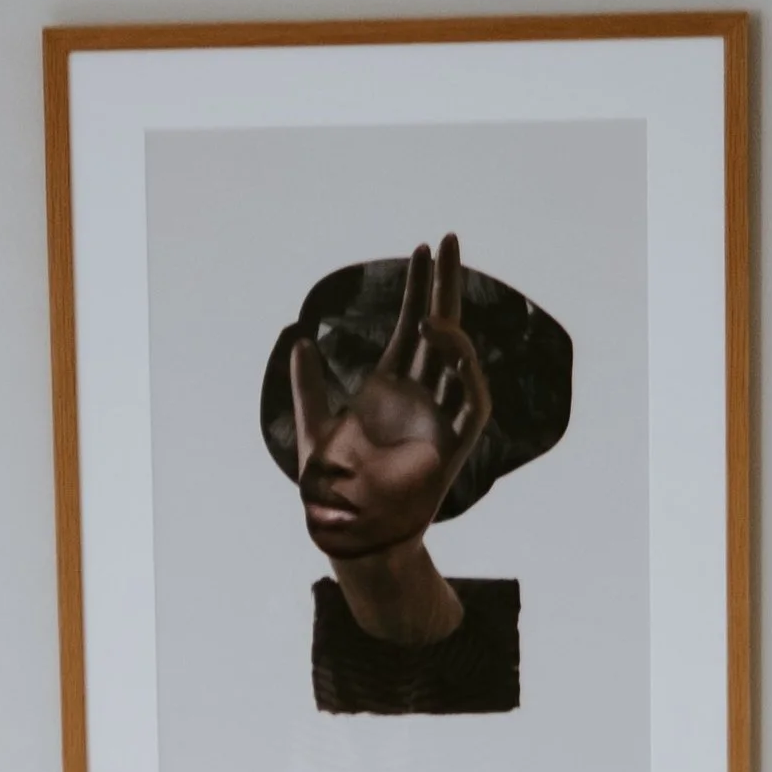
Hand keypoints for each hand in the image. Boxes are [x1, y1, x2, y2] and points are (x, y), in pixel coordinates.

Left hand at [288, 235, 491, 490]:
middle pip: (441, 329)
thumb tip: (299, 341)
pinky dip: (466, 375)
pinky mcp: (452, 446)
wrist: (349, 532)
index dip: (418, 287)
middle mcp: (420, 395)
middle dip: (445, 285)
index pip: (412, 326)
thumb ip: (308, 388)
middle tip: (450, 240)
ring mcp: (438, 418)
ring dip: (452, 333)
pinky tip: (448, 351)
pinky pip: (471, 403)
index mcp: (390, 387)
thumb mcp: (313, 430)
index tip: (423, 248)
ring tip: (432, 314)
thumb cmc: (334, 489)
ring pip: (460, 360)